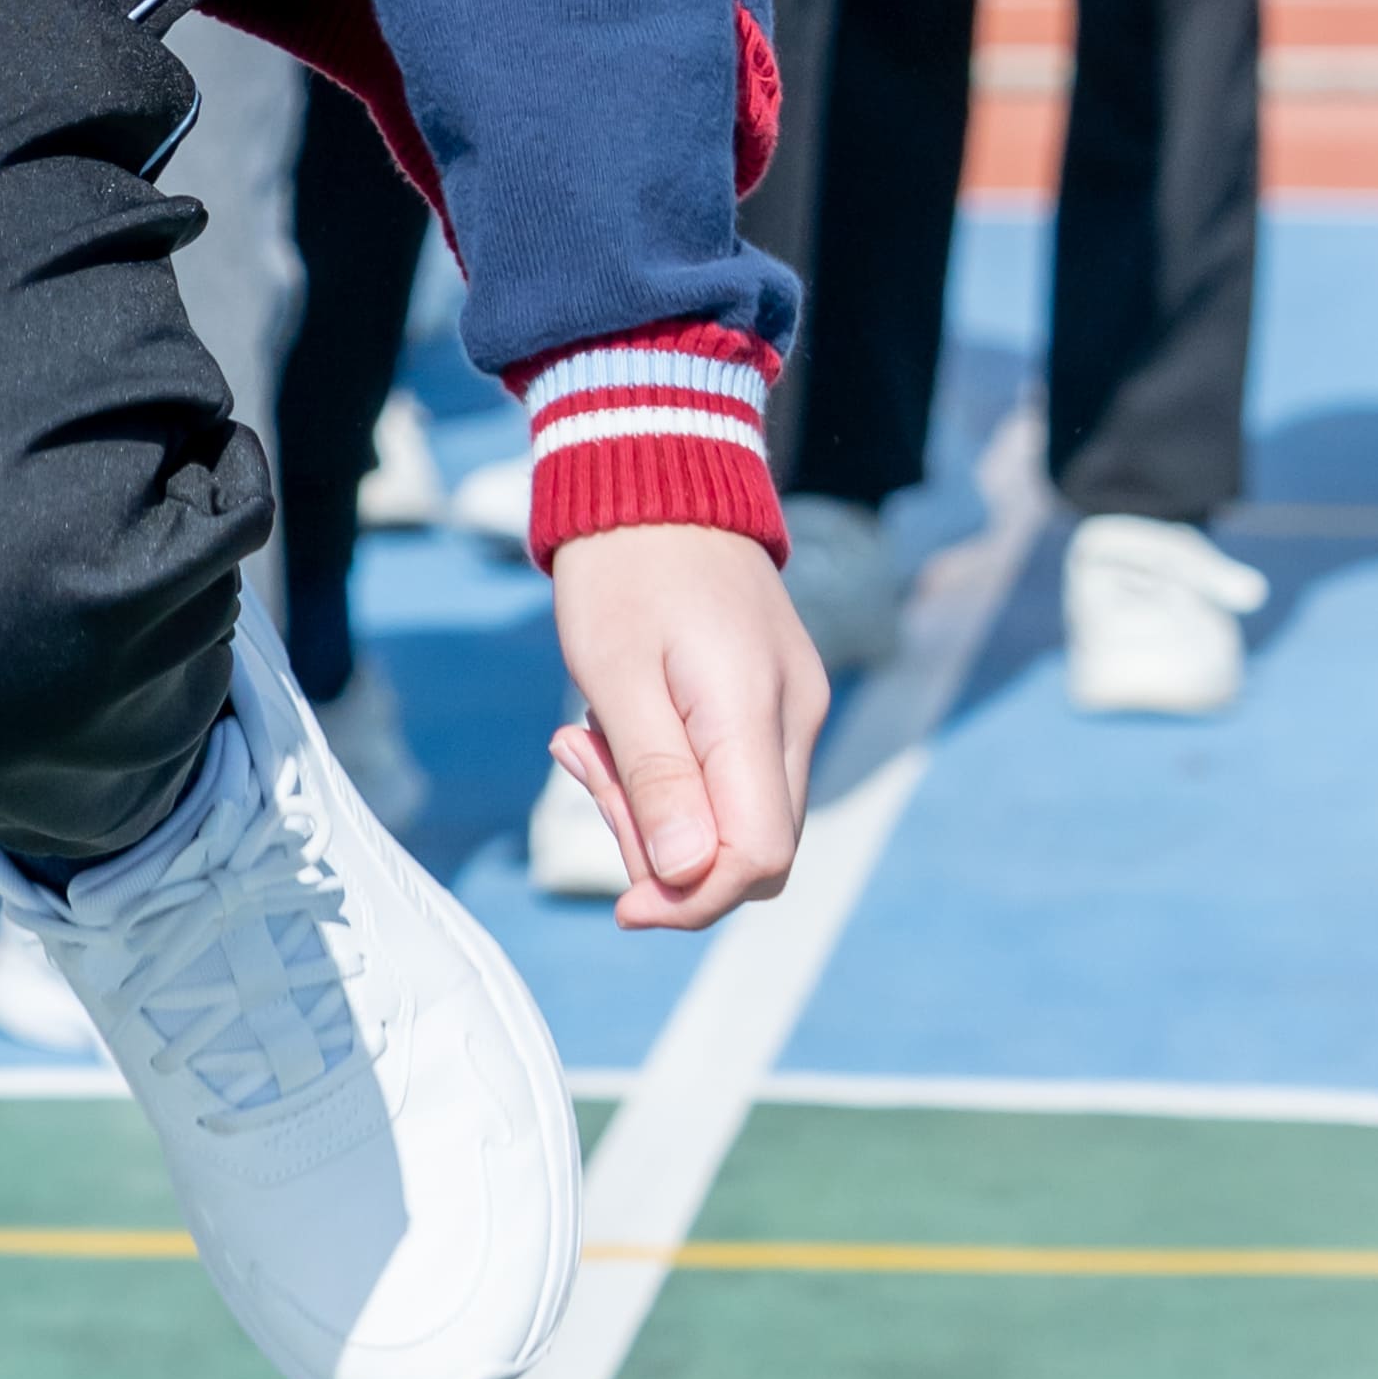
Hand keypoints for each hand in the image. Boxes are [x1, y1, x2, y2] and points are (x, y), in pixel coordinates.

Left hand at [544, 520, 823, 927]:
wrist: (657, 478)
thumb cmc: (624, 570)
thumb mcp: (615, 676)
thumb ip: (655, 778)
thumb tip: (687, 877)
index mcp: (757, 712)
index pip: (758, 859)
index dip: (692, 899)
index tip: (624, 900)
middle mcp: (796, 716)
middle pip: (750, 848)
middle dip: (660, 846)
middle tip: (581, 768)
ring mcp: (793, 706)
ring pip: (739, 814)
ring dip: (657, 805)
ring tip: (584, 736)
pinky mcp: (776, 697)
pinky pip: (734, 773)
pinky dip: (673, 772)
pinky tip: (619, 725)